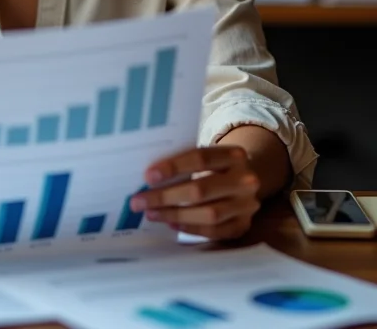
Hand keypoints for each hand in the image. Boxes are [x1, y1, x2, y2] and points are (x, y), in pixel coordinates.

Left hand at [131, 146, 260, 240]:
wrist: (245, 181)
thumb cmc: (214, 166)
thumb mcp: (207, 157)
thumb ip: (184, 163)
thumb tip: (147, 178)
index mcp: (234, 155)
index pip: (201, 158)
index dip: (173, 167)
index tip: (148, 176)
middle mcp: (245, 180)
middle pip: (201, 190)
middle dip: (166, 197)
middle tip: (139, 201)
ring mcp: (247, 206)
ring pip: (209, 214)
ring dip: (175, 214)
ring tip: (151, 213)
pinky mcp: (243, 226)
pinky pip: (215, 231)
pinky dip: (191, 228)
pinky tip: (171, 224)